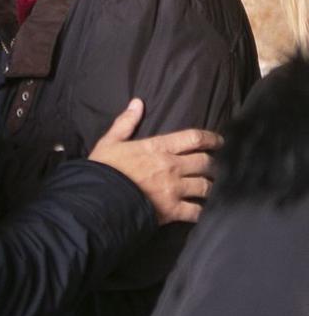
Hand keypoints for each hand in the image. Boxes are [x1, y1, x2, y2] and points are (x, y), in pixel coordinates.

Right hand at [87, 98, 217, 225]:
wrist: (95, 199)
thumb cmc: (102, 170)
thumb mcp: (109, 143)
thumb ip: (125, 123)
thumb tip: (137, 103)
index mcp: (159, 148)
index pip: (195, 138)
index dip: (211, 139)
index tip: (219, 142)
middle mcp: (172, 167)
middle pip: (205, 162)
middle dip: (211, 165)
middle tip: (212, 168)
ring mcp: (174, 189)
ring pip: (205, 186)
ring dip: (208, 188)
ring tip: (207, 189)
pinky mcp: (171, 210)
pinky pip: (196, 212)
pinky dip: (200, 212)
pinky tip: (200, 212)